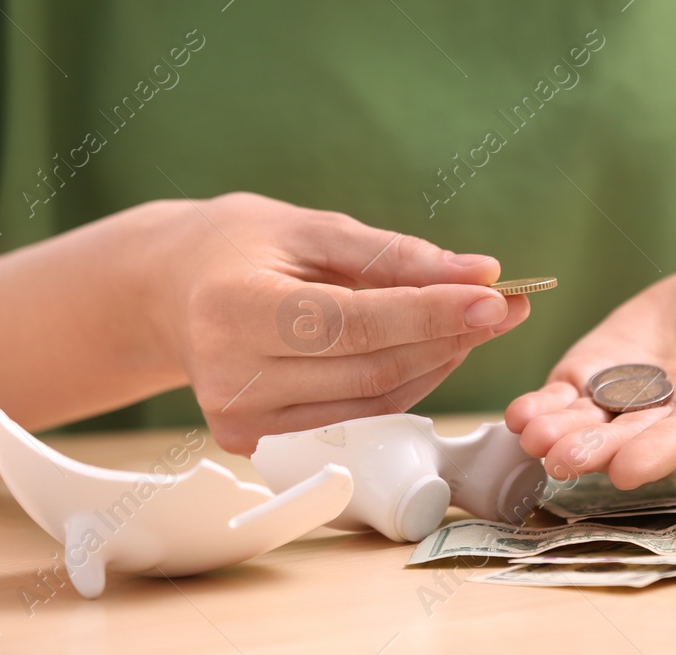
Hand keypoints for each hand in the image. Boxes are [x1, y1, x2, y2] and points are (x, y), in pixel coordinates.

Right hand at [139, 193, 527, 452]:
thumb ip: (395, 254)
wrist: (171, 291)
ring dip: (436, 363)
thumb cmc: (244, 247)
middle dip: (449, 336)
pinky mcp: (255, 446)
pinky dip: (403, 386)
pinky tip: (429, 350)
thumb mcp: (313, 229)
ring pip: (372, 403)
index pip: (351, 323)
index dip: (429, 313)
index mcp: (232, 308)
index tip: (496, 296)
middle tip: (505, 303)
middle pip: (369, 369)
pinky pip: (355, 421)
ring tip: (473, 320)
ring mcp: (240, 423)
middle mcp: (229, 377)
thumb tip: (480, 273)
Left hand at [505, 243, 675, 488]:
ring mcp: (638, 395)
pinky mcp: (606, 369)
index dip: (661, 452)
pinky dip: (547, 404)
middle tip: (561, 457)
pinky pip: (572, 393)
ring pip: (596, 423)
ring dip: (562, 432)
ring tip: (530, 432)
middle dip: (598, 450)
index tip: (626, 468)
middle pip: (636, 439)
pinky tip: (521, 412)